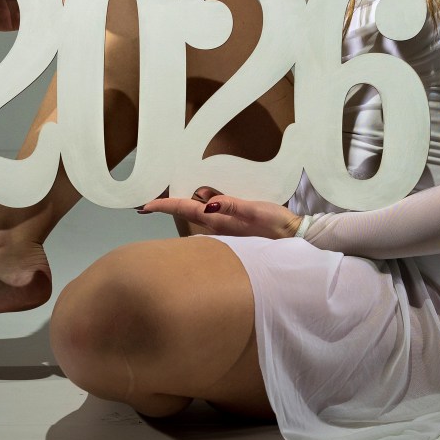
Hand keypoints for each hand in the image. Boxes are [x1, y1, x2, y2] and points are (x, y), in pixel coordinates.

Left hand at [140, 186, 302, 239]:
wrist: (294, 239)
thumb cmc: (275, 226)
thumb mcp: (254, 211)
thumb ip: (231, 205)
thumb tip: (206, 200)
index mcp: (218, 221)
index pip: (185, 210)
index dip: (164, 206)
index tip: (144, 205)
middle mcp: (217, 226)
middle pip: (186, 213)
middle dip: (167, 207)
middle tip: (147, 203)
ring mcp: (224, 228)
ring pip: (196, 215)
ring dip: (182, 207)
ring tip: (166, 200)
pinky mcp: (234, 227)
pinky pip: (209, 216)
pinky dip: (199, 209)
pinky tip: (200, 202)